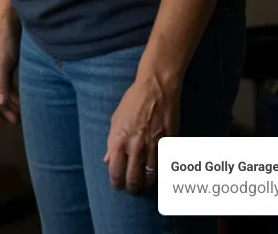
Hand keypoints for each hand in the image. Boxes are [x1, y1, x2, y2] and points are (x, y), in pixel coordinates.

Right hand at [0, 17, 20, 125]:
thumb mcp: (2, 64)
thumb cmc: (3, 41)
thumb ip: (1, 84)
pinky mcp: (6, 68)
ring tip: (20, 115)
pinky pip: (9, 86)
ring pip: (1, 93)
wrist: (12, 22)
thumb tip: (0, 103)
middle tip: (14, 121)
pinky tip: (22, 102)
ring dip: (10, 104)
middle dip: (2, 110)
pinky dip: (14, 95)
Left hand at [104, 71, 179, 193]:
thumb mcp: (115, 119)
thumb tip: (107, 160)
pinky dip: (163, 175)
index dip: (117, 183)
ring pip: (152, 177)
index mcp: (119, 139)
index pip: (116, 171)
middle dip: (132, 188)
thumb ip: (111, 142)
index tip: (118, 186)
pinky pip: (166, 167)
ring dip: (148, 185)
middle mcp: (136, 146)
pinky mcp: (170, 144)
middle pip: (134, 179)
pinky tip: (160, 176)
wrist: (156, 88)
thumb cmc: (133, 101)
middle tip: (133, 189)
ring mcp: (154, 146)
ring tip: (146, 185)